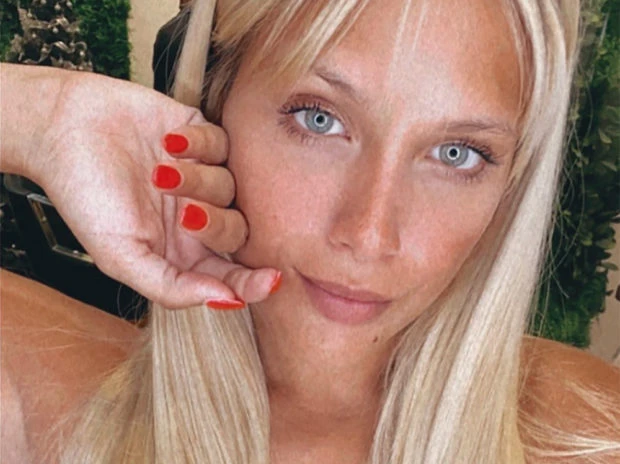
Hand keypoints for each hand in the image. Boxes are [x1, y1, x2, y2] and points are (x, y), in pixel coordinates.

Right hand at [28, 72, 279, 308]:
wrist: (62, 129)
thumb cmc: (85, 196)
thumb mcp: (119, 255)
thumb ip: (169, 286)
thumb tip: (225, 302)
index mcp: (181, 250)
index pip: (229, 273)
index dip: (252, 282)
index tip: (270, 281)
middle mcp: (197, 215)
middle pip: (237, 230)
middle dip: (217, 223)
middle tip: (186, 211)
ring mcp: (201, 175)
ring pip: (231, 185)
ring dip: (197, 179)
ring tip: (159, 168)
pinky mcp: (201, 137)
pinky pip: (223, 143)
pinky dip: (199, 144)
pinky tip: (169, 140)